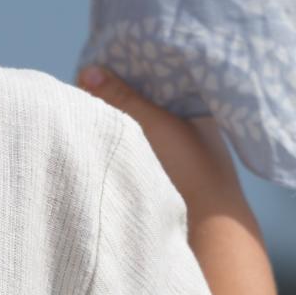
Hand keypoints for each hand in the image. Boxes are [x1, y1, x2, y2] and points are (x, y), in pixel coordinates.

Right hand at [77, 63, 248, 222]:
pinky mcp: (167, 173)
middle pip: (146, 101)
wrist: (208, 227)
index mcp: (197, 103)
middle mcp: (191, 124)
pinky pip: (138, 149)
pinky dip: (122, 144)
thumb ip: (121, 98)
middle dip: (119, 96)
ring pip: (141, 127)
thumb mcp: (153, 123)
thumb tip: (87, 71)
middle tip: (87, 88)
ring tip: (89, 111)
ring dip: (118, 123)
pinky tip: (102, 140)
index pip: (158, 76)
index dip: (130, 69)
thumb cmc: (189, 168)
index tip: (101, 67)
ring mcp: (180, 151)